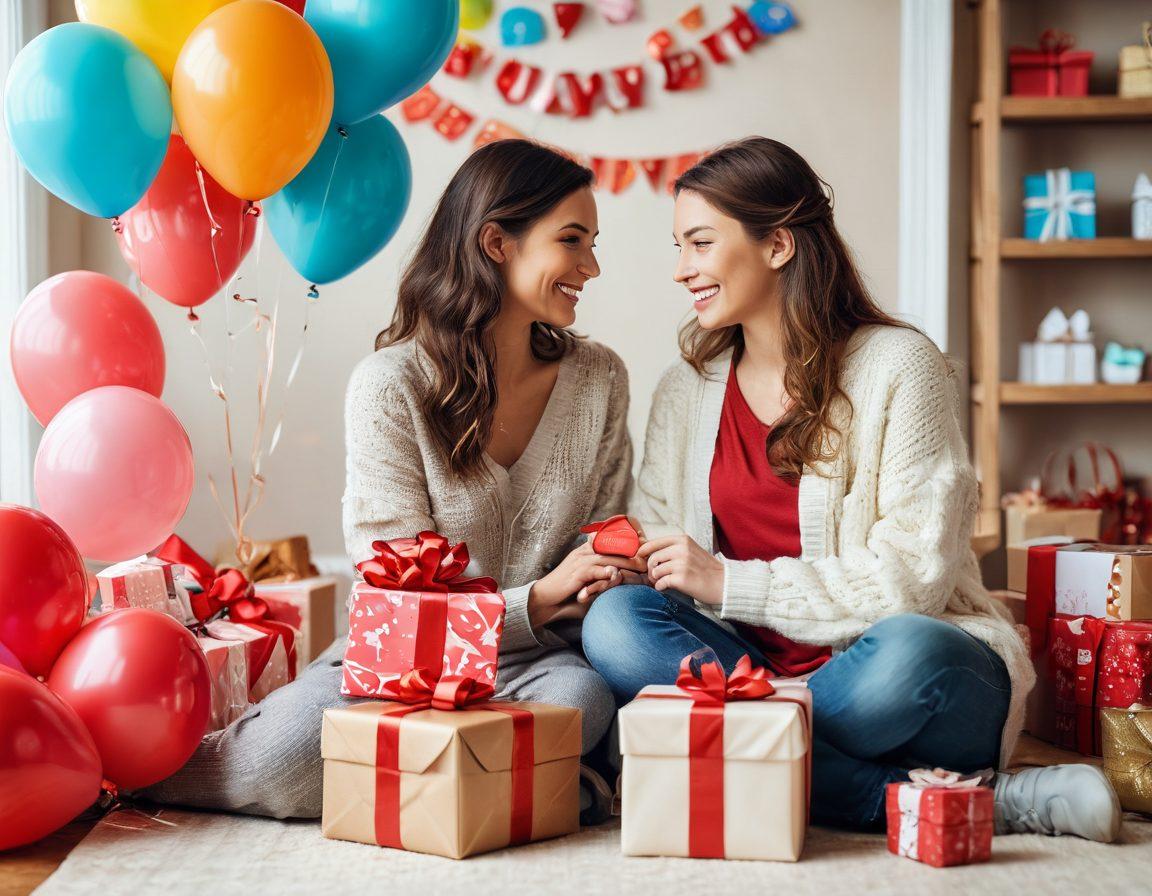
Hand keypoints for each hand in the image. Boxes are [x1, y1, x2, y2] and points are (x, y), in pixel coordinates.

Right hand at [528, 542, 646, 628]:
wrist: (545, 597)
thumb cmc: (566, 591)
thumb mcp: (585, 579)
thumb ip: (600, 575)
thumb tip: (618, 576)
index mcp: (586, 551)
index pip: (609, 542)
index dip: (627, 544)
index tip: (644, 549)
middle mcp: (584, 553)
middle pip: (612, 549)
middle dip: (632, 553)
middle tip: (649, 559)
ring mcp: (579, 562)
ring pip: (607, 558)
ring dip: (626, 562)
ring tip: (641, 567)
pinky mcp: (576, 574)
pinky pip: (594, 570)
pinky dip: (606, 572)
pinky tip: (617, 574)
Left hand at [637, 534, 724, 604]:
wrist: (723, 583)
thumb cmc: (706, 569)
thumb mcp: (691, 551)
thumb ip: (673, 550)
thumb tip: (649, 554)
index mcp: (683, 540)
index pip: (654, 543)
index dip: (643, 551)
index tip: (639, 557)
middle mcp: (681, 549)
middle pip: (653, 558)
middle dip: (650, 569)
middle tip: (655, 577)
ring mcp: (682, 563)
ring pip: (655, 571)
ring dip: (655, 579)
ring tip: (662, 582)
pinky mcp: (682, 578)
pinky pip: (661, 583)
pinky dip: (660, 587)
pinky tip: (666, 588)